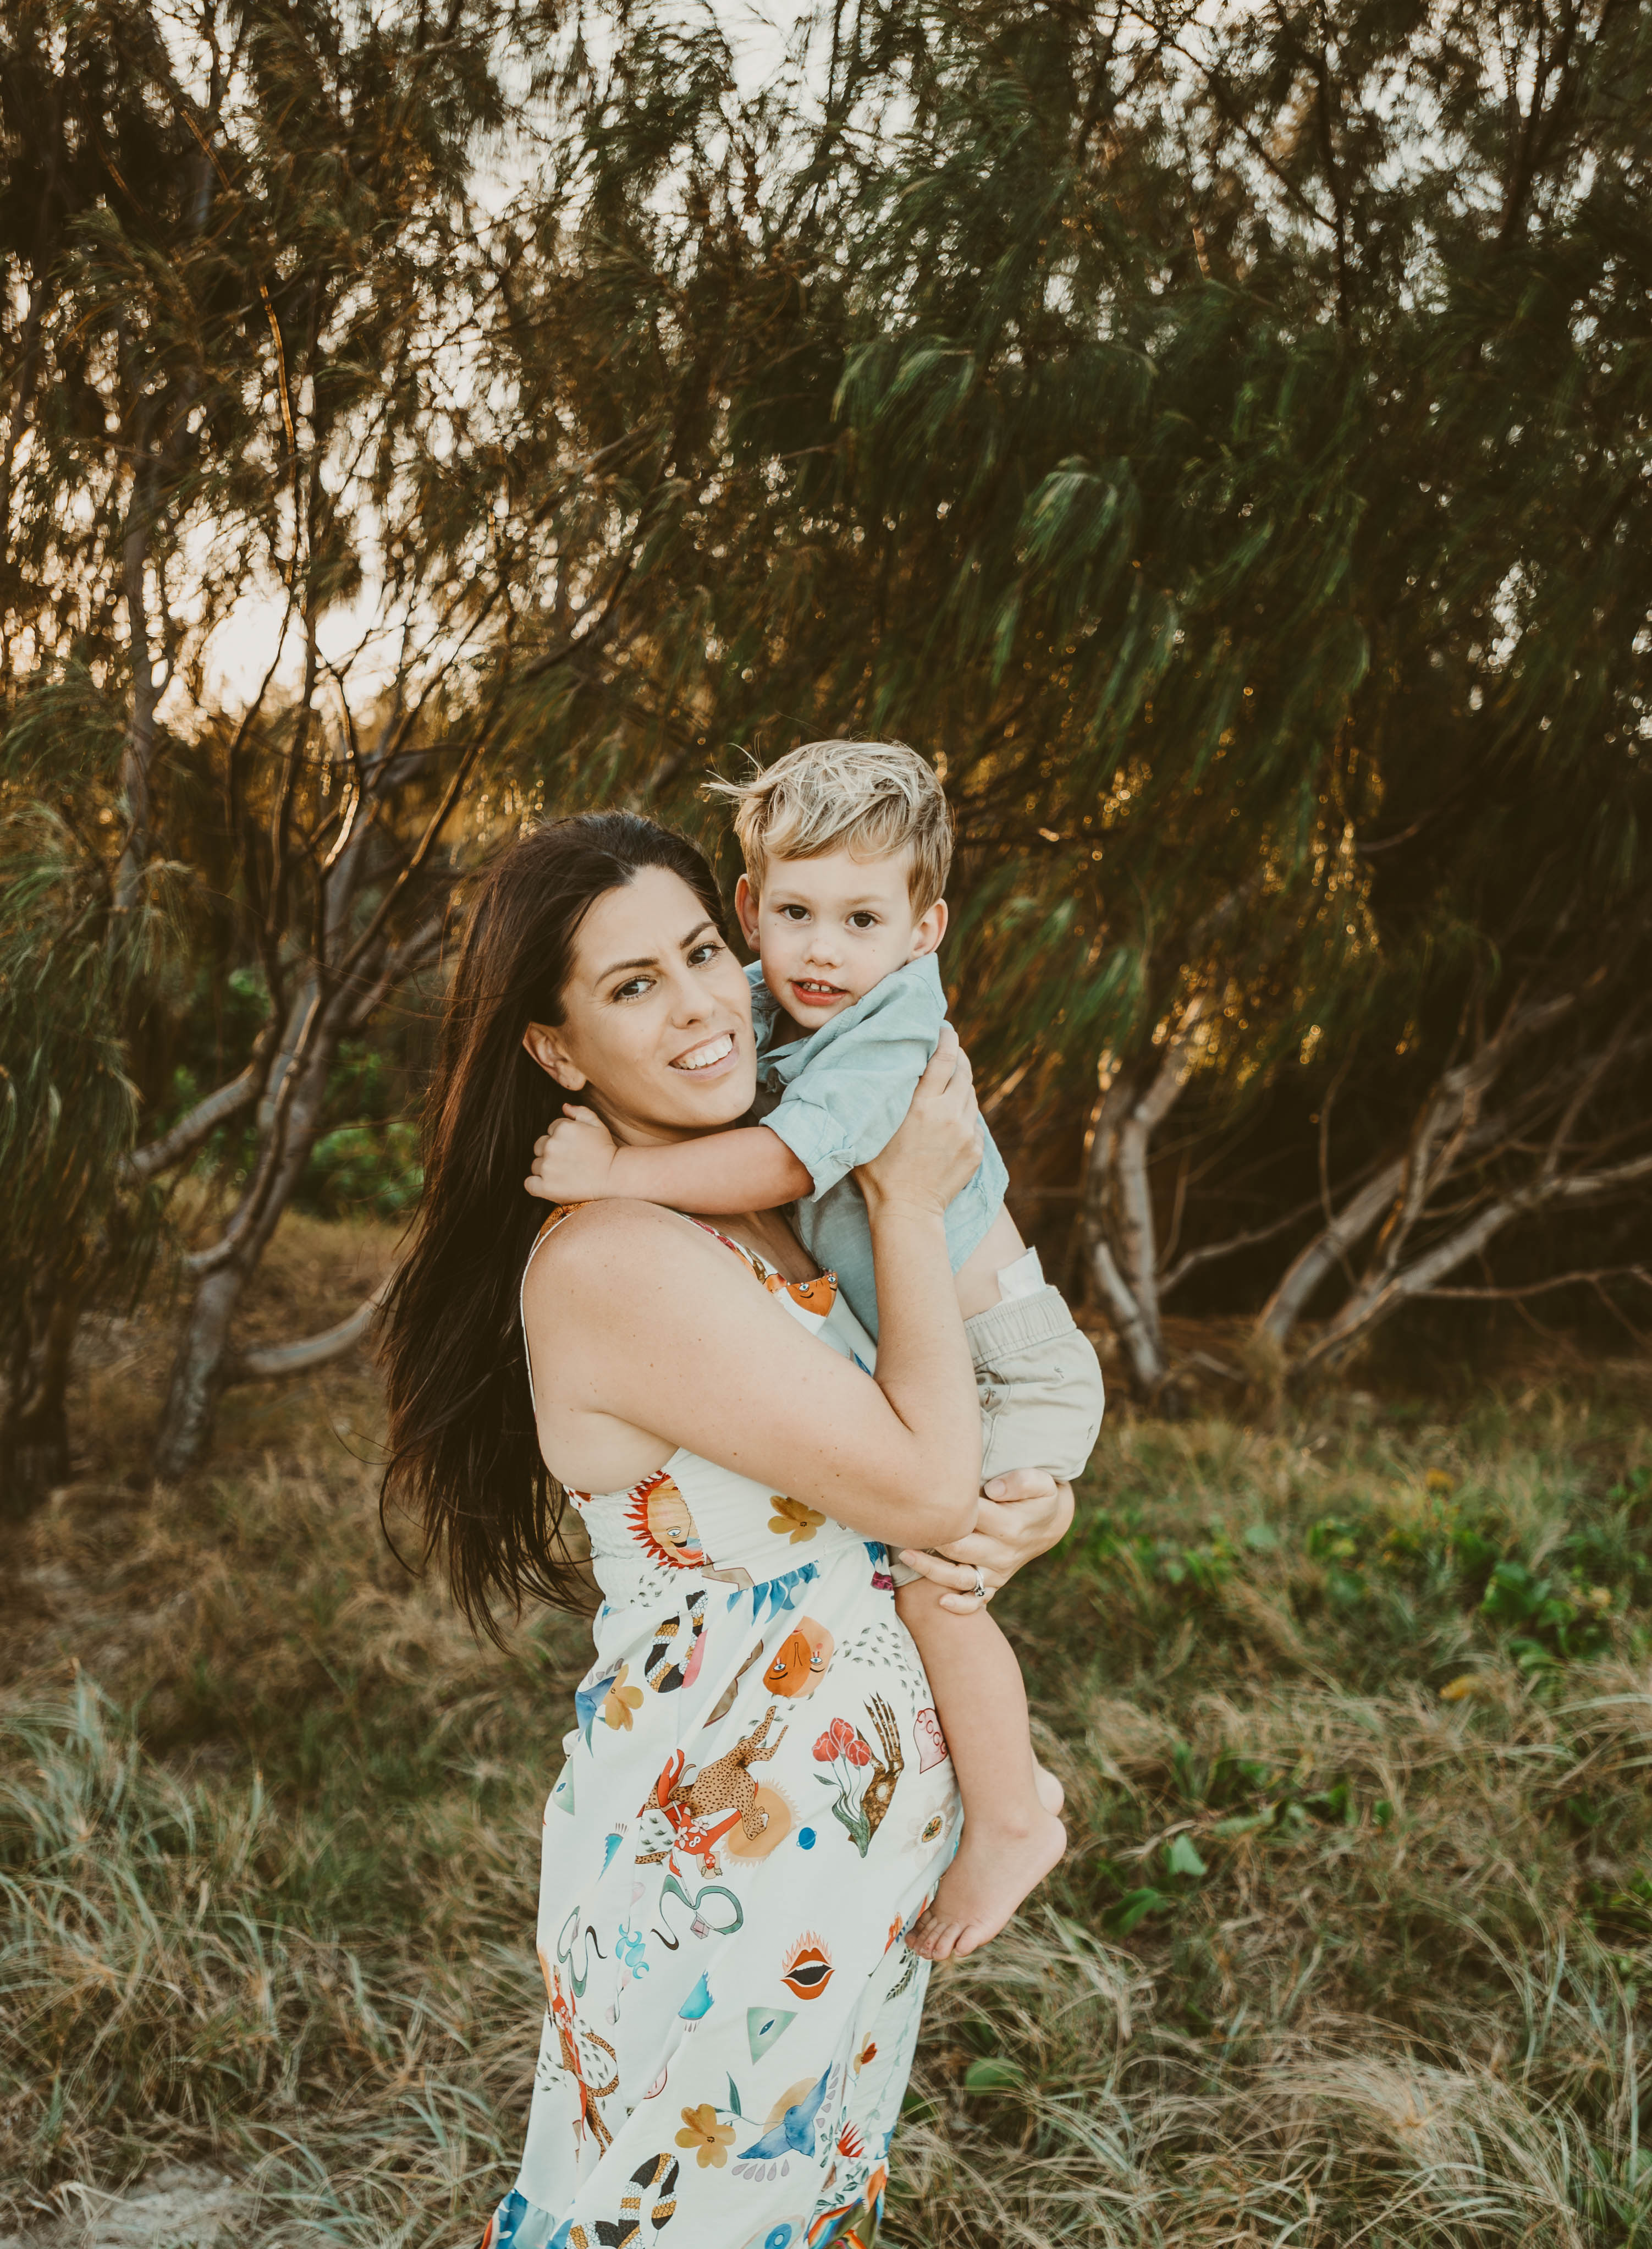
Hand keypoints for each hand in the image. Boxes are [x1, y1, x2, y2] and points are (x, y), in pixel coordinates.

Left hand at [525, 1104, 619, 1203]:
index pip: (550, 1131)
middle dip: (551, 1153)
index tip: (573, 1150)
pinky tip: (551, 1185)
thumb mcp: (597, 1124)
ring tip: (566, 1174)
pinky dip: (537, 1185)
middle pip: (539, 1147)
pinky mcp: (545, 1186)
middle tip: (569, 1162)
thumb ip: (579, 1112)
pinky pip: (529, 1184)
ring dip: (546, 1169)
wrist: (614, 1176)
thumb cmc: (606, 1150)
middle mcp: (551, 1145)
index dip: (562, 1141)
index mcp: (561, 1128)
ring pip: (536, 1165)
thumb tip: (564, 1107)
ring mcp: (547, 1166)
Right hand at [854, 1024, 982, 1219]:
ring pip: (971, 1094)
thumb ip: (883, 1098)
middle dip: (958, 1055)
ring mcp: (966, 1133)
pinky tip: (953, 1114)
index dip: (946, 1039)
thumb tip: (886, 1071)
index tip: (945, 1028)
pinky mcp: (976, 1150)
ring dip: (962, 1083)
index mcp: (922, 1105)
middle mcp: (949, 1114)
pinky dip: (965, 1112)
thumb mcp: (873, 1128)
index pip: (942, 1058)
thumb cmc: (878, 1172)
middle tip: (950, 1048)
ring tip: (950, 1080)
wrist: (907, 1210)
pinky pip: (974, 1120)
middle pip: (963, 1071)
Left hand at [896, 1468, 1074, 1613]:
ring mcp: (998, 1571)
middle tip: (901, 1526)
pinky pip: (977, 1600)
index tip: (925, 1498)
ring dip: (931, 1570)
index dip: (948, 1509)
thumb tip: (993, 1489)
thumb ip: (1021, 1481)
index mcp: (1011, 1525)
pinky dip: (961, 1605)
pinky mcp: (995, 1583)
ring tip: (905, 1556)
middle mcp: (1003, 1552)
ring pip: (960, 1577)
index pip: (971, 1518)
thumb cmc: (1038, 1496)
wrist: (1049, 1524)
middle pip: (959, 1549)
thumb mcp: (1041, 1482)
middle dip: (930, 1539)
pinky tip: (941, 1602)